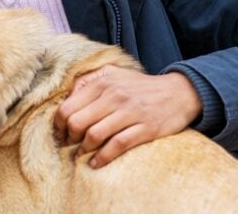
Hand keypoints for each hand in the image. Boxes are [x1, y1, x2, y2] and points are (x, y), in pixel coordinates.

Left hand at [53, 66, 201, 168]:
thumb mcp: (113, 74)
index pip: (68, 107)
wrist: (179, 92)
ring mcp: (130, 112)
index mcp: (102, 83)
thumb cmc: (140, 86)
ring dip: (84, 149)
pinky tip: (96, 163)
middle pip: (77, 122)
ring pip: (94, 135)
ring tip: (83, 153)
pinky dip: (103, 157)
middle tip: (70, 145)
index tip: (60, 133)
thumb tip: (66, 98)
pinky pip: (117, 145)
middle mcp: (114, 96)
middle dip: (69, 138)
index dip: (59, 125)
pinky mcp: (146, 128)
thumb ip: (88, 82)